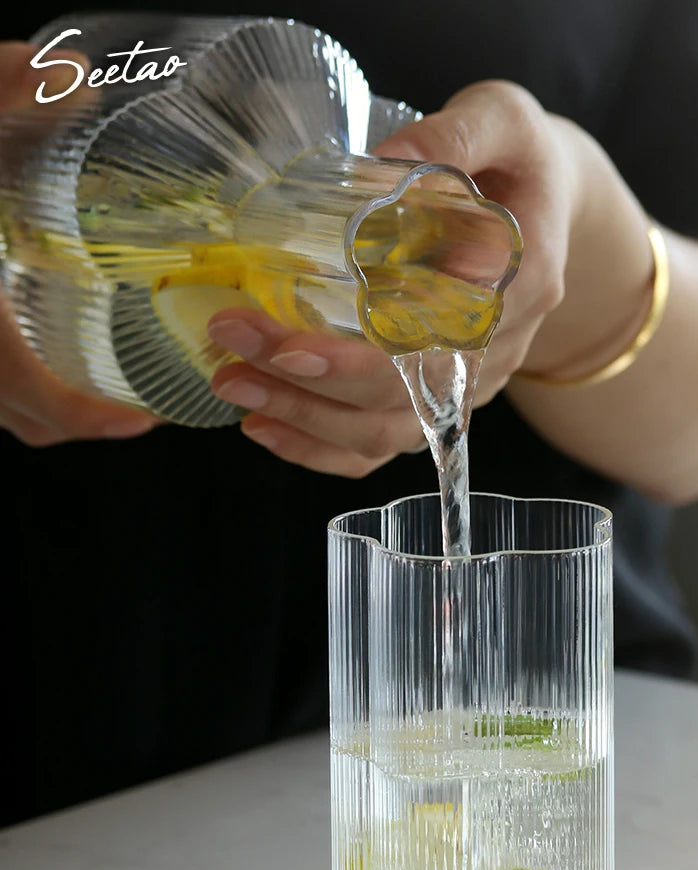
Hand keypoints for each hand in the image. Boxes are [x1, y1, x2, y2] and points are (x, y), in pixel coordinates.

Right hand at [0, 42, 157, 445]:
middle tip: (134, 405)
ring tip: (95, 380)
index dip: (94, 420)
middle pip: (25, 422)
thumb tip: (73, 76)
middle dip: (84, 420)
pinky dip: (9, 383)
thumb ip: (2, 90)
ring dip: (46, 405)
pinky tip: (27, 343)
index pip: (39, 401)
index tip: (141, 423)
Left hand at [207, 81, 581, 475]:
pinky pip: (382, 445)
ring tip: (232, 383)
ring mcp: (468, 385)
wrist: (546, 207)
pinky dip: (322, 448)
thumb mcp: (504, 119)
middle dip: (307, 382)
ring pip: (386, 432)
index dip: (362, 357)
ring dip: (303, 418)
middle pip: (400, 397)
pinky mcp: (441, 401)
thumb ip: (453, 133)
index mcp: (520, 282)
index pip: (436, 342)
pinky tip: (265, 426)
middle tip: (230, 340)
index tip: (288, 343)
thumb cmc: (520, 162)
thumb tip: (380, 165)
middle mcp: (496, 349)